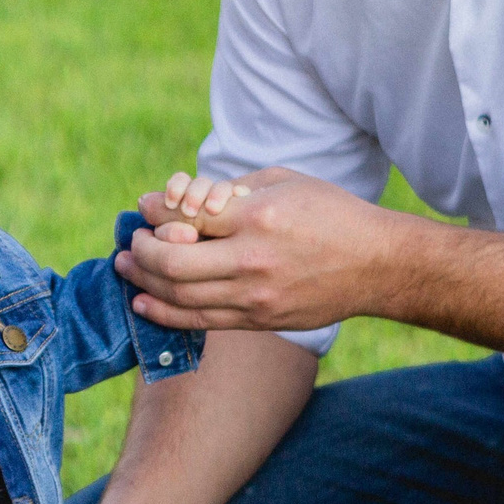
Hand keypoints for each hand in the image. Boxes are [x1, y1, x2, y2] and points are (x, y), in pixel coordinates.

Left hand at [118, 167, 413, 330]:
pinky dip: (164, 313)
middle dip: (140, 252)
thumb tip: (178, 197)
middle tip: (130, 242)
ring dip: (142, 284)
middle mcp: (252, 261)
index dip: (155, 214)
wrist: (377, 265)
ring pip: (179, 297)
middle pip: (172, 264)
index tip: (143, 208)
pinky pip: (200, 321)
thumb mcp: (282, 182)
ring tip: (125, 269)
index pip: (186, 218)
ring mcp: (255, 297)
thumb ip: (229, 190)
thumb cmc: (330, 213)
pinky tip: (144, 303)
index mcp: (258, 218)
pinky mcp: (259, 321)